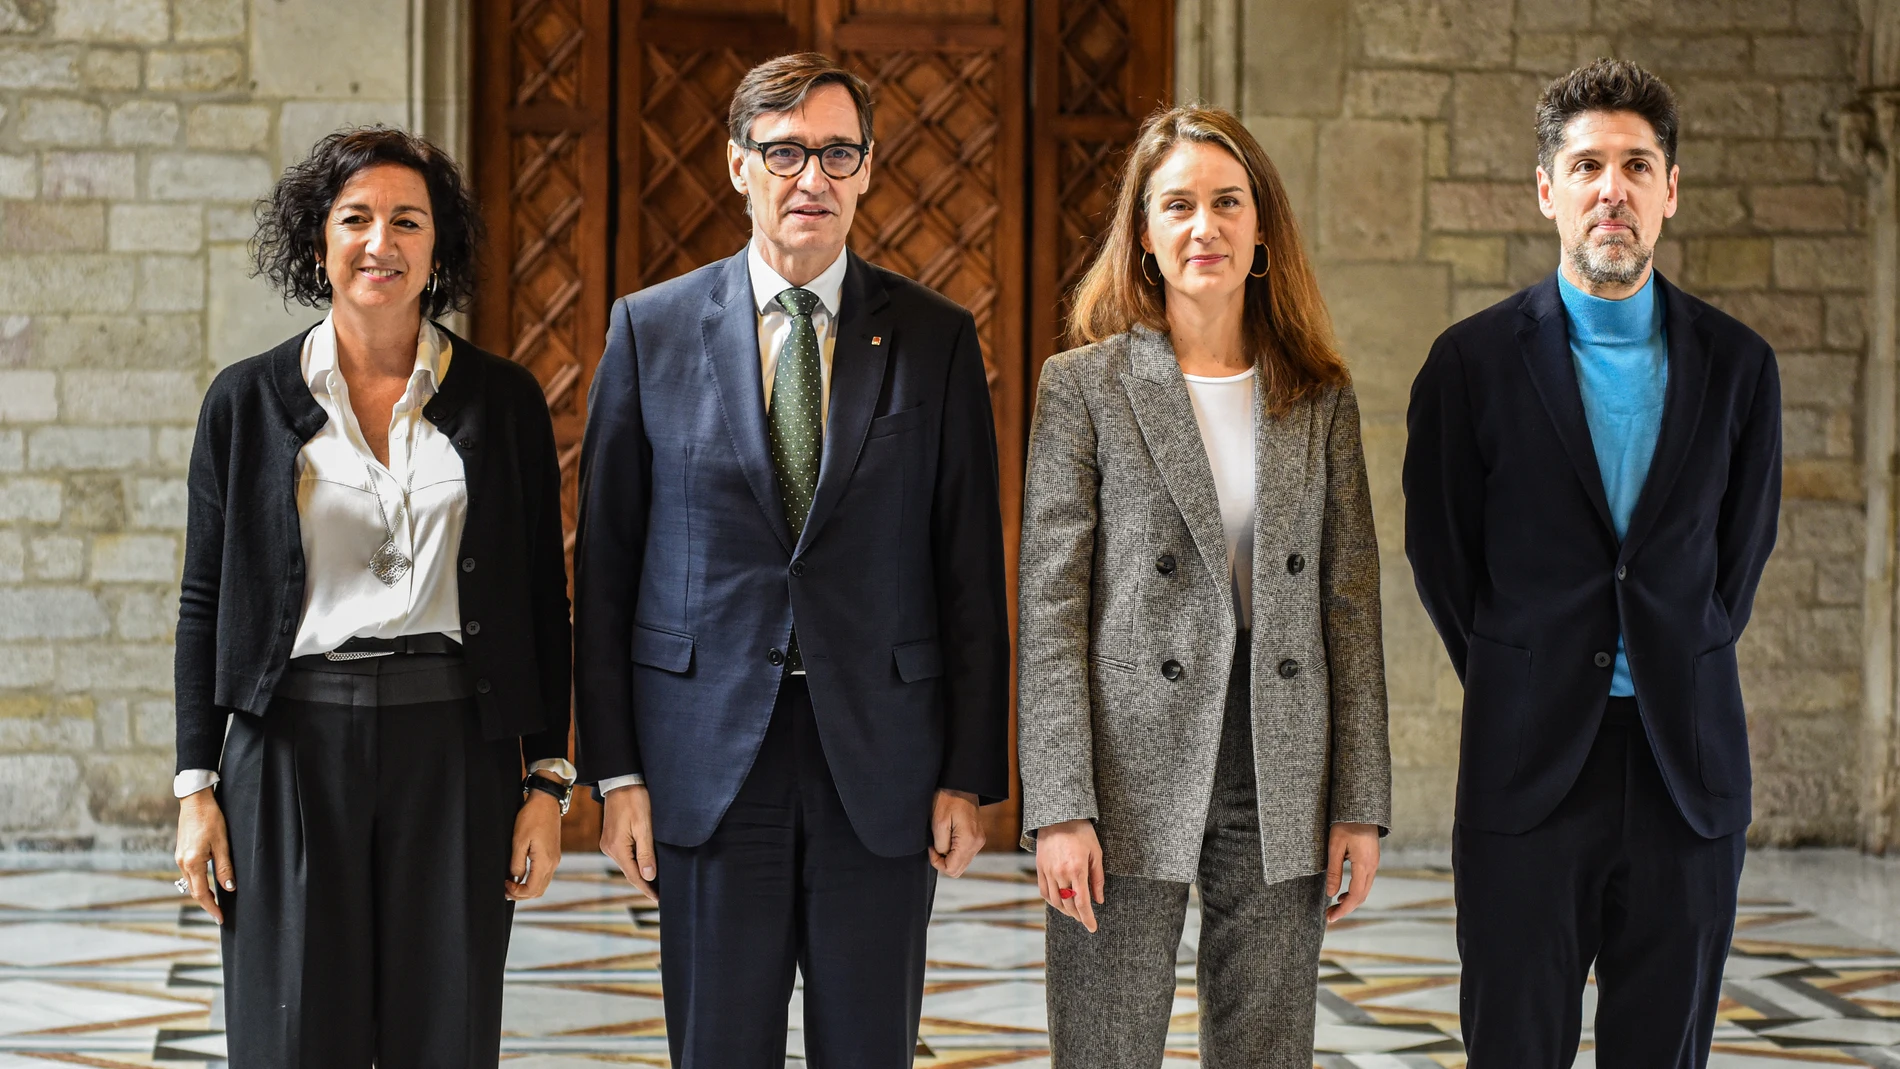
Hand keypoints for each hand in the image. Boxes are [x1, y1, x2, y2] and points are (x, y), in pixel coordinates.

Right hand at [174, 790, 233, 924]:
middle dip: (206, 904)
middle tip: (219, 914)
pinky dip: (198, 882)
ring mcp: (179, 857)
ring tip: (216, 902)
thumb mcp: (222, 842)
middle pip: (194, 891)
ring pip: (190, 883)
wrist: (195, 800)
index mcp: (192, 862)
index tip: (220, 918)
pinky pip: (189, 873)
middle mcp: (182, 862)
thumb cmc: (211, 818)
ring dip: (202, 893)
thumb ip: (224, 866)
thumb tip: (229, 888)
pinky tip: (208, 883)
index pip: (202, 893)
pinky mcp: (181, 852)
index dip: (211, 908)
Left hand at [506, 778, 563, 900]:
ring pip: (542, 884)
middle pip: (538, 891)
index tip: (505, 885)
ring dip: (527, 888)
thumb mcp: (519, 841)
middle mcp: (553, 863)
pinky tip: (521, 875)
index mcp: (545, 862)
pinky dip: (533, 880)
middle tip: (505, 889)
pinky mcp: (554, 855)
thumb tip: (515, 878)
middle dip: (521, 894)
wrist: (546, 802)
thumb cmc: (532, 818)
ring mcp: (555, 859)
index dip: (517, 892)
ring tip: (511, 884)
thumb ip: (517, 863)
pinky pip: (544, 875)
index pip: (532, 889)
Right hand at [600, 783, 657, 900]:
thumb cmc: (635, 800)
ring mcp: (608, 843)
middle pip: (629, 872)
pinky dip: (635, 862)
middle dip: (645, 883)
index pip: (634, 875)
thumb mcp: (645, 827)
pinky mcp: (611, 837)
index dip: (647, 889)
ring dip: (640, 873)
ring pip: (627, 864)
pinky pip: (624, 855)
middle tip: (661, 894)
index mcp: (617, 848)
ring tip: (656, 883)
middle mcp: (609, 848)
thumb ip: (646, 853)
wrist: (621, 781)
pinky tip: (645, 865)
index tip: (659, 899)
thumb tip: (649, 876)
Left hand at [929, 789, 983, 877]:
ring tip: (941, 838)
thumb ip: (941, 846)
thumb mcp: (938, 823)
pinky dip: (954, 851)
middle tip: (935, 844)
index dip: (937, 862)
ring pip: (961, 863)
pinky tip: (948, 837)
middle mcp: (977, 844)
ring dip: (948, 856)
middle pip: (957, 869)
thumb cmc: (948, 799)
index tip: (932, 847)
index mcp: (969, 841)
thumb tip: (942, 856)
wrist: (961, 784)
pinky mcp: (977, 837)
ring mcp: (979, 841)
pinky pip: (964, 854)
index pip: (951, 869)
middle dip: (942, 861)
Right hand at [1035, 819, 1103, 932]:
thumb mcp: (1096, 854)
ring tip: (1074, 913)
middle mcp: (1060, 873)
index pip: (1082, 902)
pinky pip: (1045, 892)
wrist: (1058, 817)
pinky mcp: (1040, 869)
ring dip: (1065, 911)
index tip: (1092, 928)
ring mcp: (1048, 872)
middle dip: (1078, 916)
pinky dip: (1053, 901)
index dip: (1087, 918)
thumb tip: (1099, 900)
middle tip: (1085, 919)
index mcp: (1077, 870)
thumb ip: (1097, 879)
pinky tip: (1060, 902)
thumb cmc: (1082, 833)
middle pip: (1068, 905)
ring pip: (1056, 901)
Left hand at [1325, 821, 1380, 923]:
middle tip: (1329, 916)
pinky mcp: (1372, 860)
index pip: (1355, 896)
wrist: (1361, 809)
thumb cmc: (1346, 824)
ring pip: (1364, 890)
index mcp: (1364, 865)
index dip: (1343, 909)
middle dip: (1346, 909)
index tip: (1330, 917)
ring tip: (1334, 907)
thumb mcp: (1335, 846)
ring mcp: (1374, 864)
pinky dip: (1355, 892)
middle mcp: (1372, 867)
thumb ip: (1334, 871)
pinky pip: (1365, 882)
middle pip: (1361, 896)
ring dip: (1351, 901)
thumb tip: (1331, 893)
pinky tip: (1343, 893)